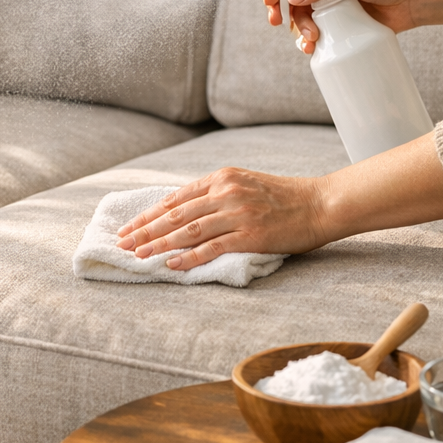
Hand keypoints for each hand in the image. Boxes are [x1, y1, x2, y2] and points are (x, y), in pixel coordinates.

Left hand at [114, 169, 328, 269]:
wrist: (320, 204)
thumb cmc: (283, 197)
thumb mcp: (244, 184)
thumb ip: (216, 194)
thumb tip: (183, 211)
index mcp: (220, 177)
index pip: (174, 199)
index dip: (148, 215)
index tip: (128, 227)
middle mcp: (225, 192)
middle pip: (174, 214)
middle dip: (144, 230)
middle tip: (122, 244)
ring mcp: (237, 213)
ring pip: (188, 231)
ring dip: (159, 245)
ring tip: (139, 256)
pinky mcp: (250, 235)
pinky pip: (212, 247)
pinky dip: (189, 257)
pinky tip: (171, 265)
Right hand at [263, 0, 442, 52]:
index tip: (270, 1)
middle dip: (283, 11)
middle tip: (278, 22)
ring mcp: (331, 3)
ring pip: (302, 17)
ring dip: (299, 29)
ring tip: (311, 38)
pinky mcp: (340, 23)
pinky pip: (317, 32)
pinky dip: (309, 40)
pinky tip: (311, 47)